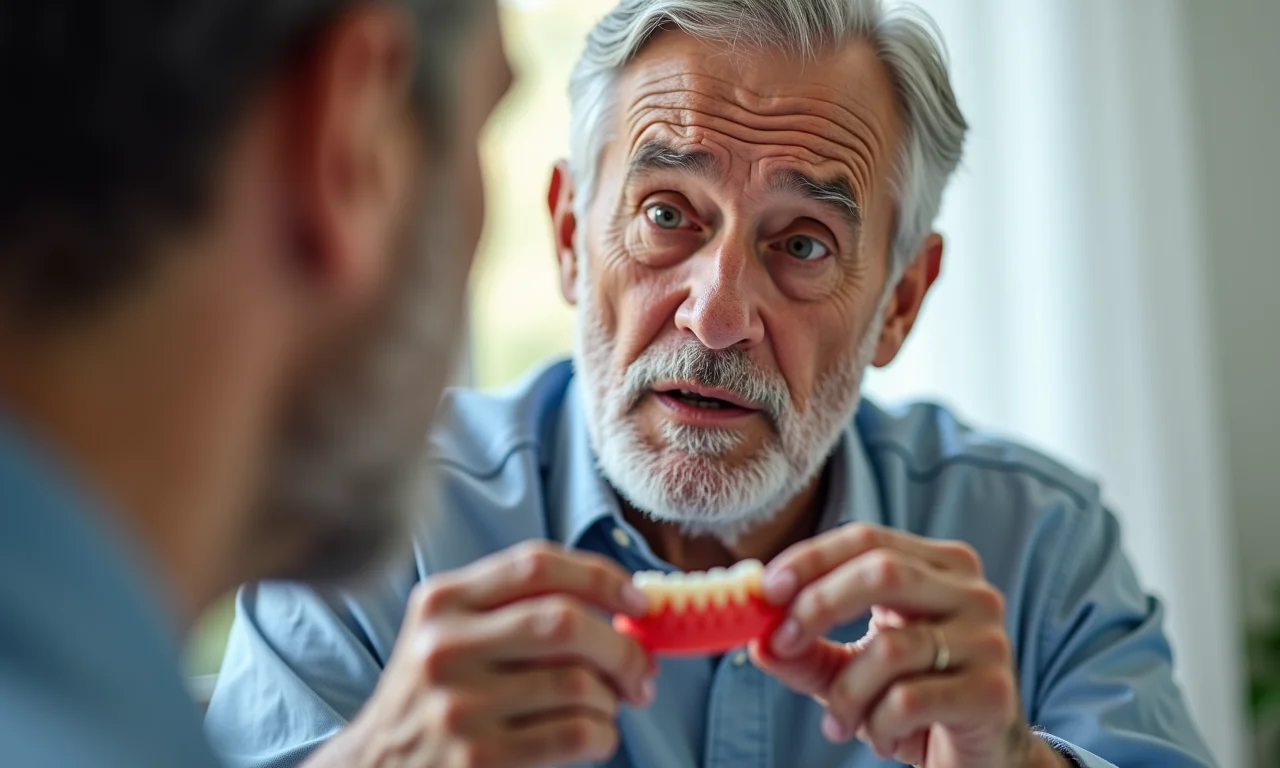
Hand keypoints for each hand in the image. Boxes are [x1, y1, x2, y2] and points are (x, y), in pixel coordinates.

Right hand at [316, 542, 654, 767]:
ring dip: (611, 699)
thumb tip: (627, 610)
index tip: (639, 603)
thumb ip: (518, 609)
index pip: (536, 563)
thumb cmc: (437, 696)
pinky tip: (593, 738)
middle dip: (622, 647)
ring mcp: (459, 704)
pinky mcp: (477, 758)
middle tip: (641, 673)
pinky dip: (602, 736)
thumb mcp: (453, 634)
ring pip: (578, 683)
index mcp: (443, 600)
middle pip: (566, 622)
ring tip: (604, 709)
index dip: (601, 578)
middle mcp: (444, 645)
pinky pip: (575, 734)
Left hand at [750, 524, 1048, 767]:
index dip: (811, 559)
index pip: (867, 539)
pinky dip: (877, 725)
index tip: (766, 590)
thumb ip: (807, 651)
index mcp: (939, 567)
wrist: (982, 760)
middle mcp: (972, 592)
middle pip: (882, 572)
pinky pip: (909, 699)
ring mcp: (988, 640)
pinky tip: (880, 739)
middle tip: (780, 644)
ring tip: (836, 724)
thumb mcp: (851, 670)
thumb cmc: (915, 703)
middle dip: (818, 605)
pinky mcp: (992, 692)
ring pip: (891, 648)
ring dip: (846, 693)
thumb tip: (757, 640)